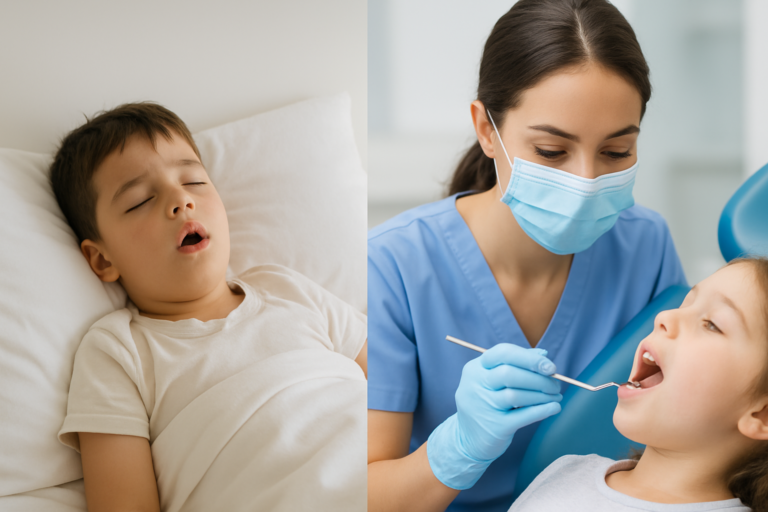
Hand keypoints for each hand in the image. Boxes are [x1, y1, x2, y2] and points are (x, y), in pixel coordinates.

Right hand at [427, 343, 561, 489]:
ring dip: (542, 395)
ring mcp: (483, 406)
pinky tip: (553, 408)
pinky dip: (542, 410)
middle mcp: (475, 385)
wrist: (467, 439)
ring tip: (555, 396)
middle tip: (555, 385)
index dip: (529, 358)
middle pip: (509, 373)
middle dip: (539, 378)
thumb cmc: (486, 403)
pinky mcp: (494, 426)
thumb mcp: (492, 381)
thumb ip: (516, 364)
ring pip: (516, 395)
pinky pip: (523, 416)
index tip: (550, 367)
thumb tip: (543, 354)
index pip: (502, 353)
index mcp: (476, 368)